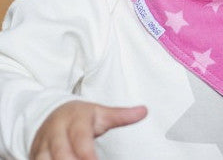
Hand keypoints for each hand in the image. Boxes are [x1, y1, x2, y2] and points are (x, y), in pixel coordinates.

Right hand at [30, 100, 146, 159]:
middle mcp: (56, 133)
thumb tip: (144, 111)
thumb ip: (121, 116)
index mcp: (75, 120)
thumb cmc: (80, 116)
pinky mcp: (34, 156)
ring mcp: (42, 146)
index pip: (81, 140)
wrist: (52, 113)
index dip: (87, 155)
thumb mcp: (101, 113)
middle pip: (61, 154)